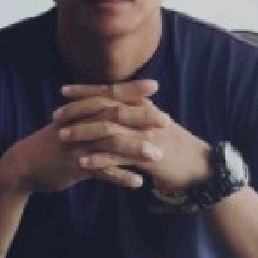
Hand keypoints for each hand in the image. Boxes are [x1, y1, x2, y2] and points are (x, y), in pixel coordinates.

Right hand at [1, 101, 158, 194]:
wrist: (24, 165)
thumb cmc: (52, 144)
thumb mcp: (70, 124)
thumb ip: (91, 115)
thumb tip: (115, 107)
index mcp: (81, 111)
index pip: (109, 95)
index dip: (132, 90)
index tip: (155, 85)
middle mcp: (81, 124)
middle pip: (114, 116)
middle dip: (141, 118)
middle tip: (166, 121)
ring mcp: (78, 145)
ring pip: (110, 144)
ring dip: (136, 149)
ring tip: (157, 155)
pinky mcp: (74, 166)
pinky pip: (102, 171)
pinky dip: (120, 176)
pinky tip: (138, 183)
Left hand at [54, 80, 211, 194]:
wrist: (201, 168)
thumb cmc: (176, 148)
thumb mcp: (155, 126)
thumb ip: (137, 116)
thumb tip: (116, 109)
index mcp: (144, 106)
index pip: (111, 92)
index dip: (86, 90)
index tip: (64, 90)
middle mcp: (144, 116)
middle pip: (105, 107)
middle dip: (79, 109)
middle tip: (56, 114)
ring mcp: (145, 136)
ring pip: (109, 129)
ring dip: (84, 132)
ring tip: (63, 136)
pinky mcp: (148, 157)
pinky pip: (119, 157)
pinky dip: (100, 159)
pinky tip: (83, 163)